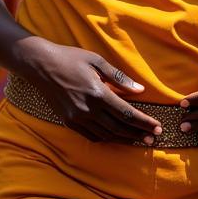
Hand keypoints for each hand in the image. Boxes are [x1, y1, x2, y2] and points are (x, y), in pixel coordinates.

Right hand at [22, 39, 162, 143]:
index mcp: (97, 92)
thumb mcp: (95, 60)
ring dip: (124, 139)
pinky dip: (106, 138)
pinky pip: (92, 136)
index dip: (144, 122)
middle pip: (119, 128)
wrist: (40, 65)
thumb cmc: (69, 58)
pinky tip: (115, 137)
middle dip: (138, 134)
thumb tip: (140, 90)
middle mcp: (88, 109)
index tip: (157, 127)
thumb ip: (119, 77)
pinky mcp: (68, 121)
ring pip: (107, 135)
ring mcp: (77, 117)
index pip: (127, 113)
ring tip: (138, 139)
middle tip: (153, 138)